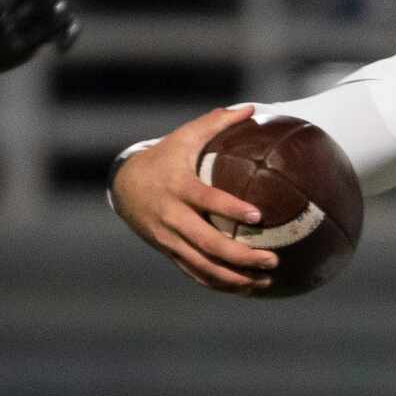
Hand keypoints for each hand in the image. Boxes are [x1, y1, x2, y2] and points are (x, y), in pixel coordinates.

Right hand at [108, 106, 281, 293]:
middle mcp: (172, 216)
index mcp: (179, 187)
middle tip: (272, 259)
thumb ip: (217, 123)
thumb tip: (250, 108)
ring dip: (234, 278)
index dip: (230, 209)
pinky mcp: (169, 252)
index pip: (206, 200)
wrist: (124, 186)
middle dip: (241, 256)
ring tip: (265, 281)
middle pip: (207, 243)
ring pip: (202, 265)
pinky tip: (246, 288)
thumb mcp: (184, 137)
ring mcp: (169, 238)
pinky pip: (195, 274)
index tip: (258, 216)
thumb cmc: (164, 158)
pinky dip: (220, 284)